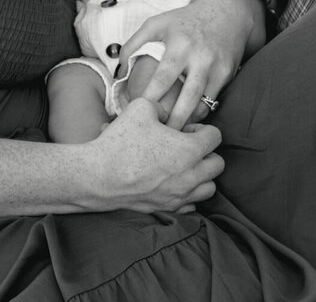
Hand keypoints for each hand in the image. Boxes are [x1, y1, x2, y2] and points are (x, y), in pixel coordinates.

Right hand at [90, 98, 223, 212]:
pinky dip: (188, 194)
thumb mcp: (141, 107)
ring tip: (183, 167)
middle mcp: (191, 175)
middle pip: (218, 164)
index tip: (183, 130)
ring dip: (202, 176)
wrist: (97, 176)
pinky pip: (192, 205)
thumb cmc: (119, 141)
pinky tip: (172, 184)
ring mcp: (180, 195)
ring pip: (209, 188)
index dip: (202, 129)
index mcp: (190, 150)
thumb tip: (167, 115)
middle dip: (206, 153)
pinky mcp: (167, 208)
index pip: (216, 137)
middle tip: (185, 147)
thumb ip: (161, 107)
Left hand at [119, 0, 258, 129]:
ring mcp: (216, 69)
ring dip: (187, 123)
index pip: (163, 78)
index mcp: (180, 45)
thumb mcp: (158, 23)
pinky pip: (212, 101)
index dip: (150, 99)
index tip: (138, 114)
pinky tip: (187, 123)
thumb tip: (119, 68)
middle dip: (173, 121)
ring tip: (171, 138)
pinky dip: (199, 113)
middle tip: (158, 138)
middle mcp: (200, 59)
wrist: (228, 14)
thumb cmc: (185, 21)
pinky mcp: (227, 76)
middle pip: (187, 98)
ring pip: (203, 105)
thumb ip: (135, 42)